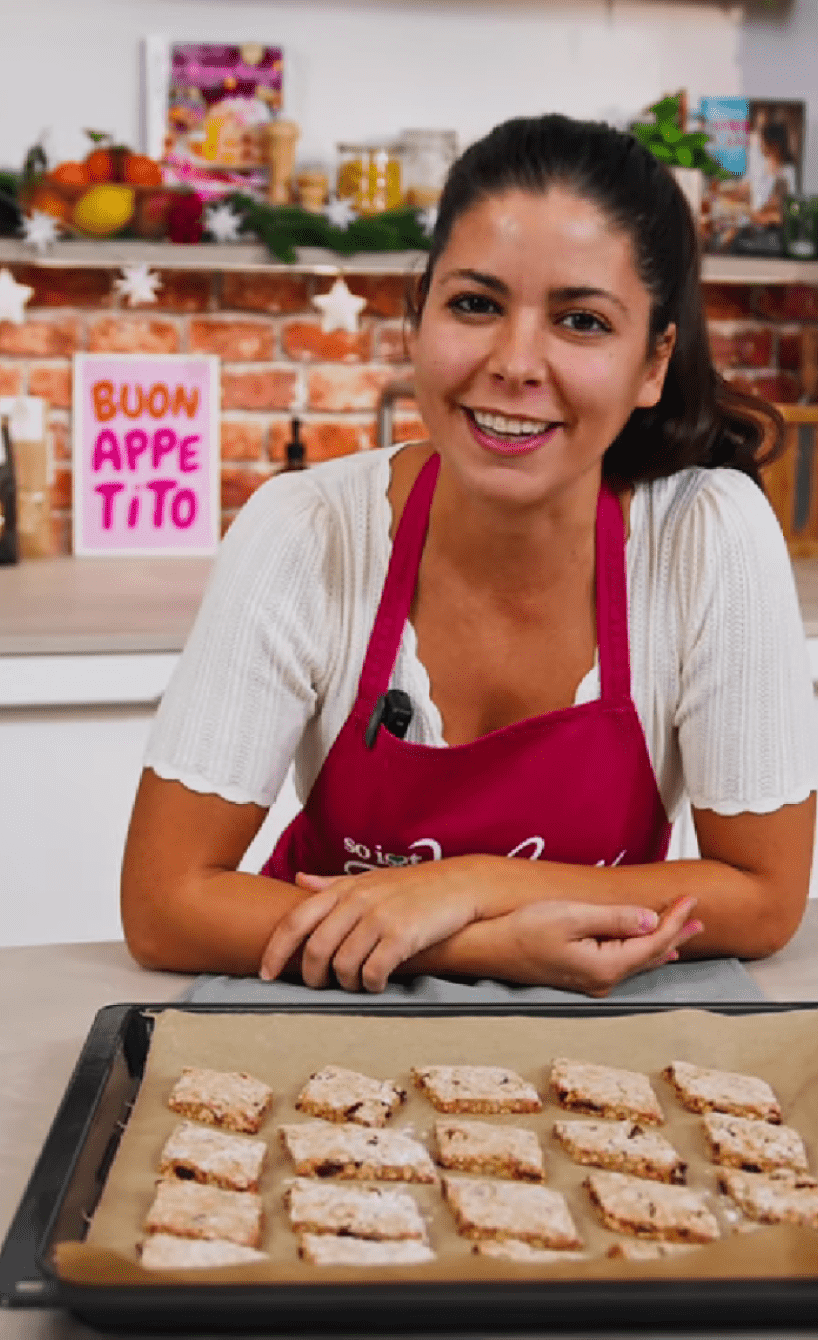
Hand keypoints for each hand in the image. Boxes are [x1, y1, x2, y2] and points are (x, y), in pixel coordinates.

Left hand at [259, 861, 482, 992]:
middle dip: (312, 976)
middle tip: (319, 987)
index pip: (296, 920)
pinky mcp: (403, 936)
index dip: (275, 950)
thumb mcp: (369, 879)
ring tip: (354, 984)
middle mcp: (358, 901)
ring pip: (343, 965)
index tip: (265, 974)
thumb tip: (299, 880)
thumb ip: (332, 883)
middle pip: (316, 949)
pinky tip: (377, 984)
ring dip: (345, 983)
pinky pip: (374, 972)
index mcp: (344, 889)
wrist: (460, 885)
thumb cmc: (413, 886)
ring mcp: (380, 917)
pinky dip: (370, 985)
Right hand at [486, 896, 702, 995]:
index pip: (653, 942)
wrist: (486, 949)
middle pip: (651, 956)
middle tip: (699, 917)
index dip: (674, 920)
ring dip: (662, 943)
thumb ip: (615, 919)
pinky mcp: (579, 975)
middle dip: (676, 933)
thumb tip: (651, 921)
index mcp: (605, 966)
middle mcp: (603, 980)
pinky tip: (646, 949)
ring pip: (638, 960)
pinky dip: (640, 949)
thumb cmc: (523, 929)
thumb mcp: (571, 916)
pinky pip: (623, 962)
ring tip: (683, 931)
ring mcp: (591, 981)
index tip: (690, 898)